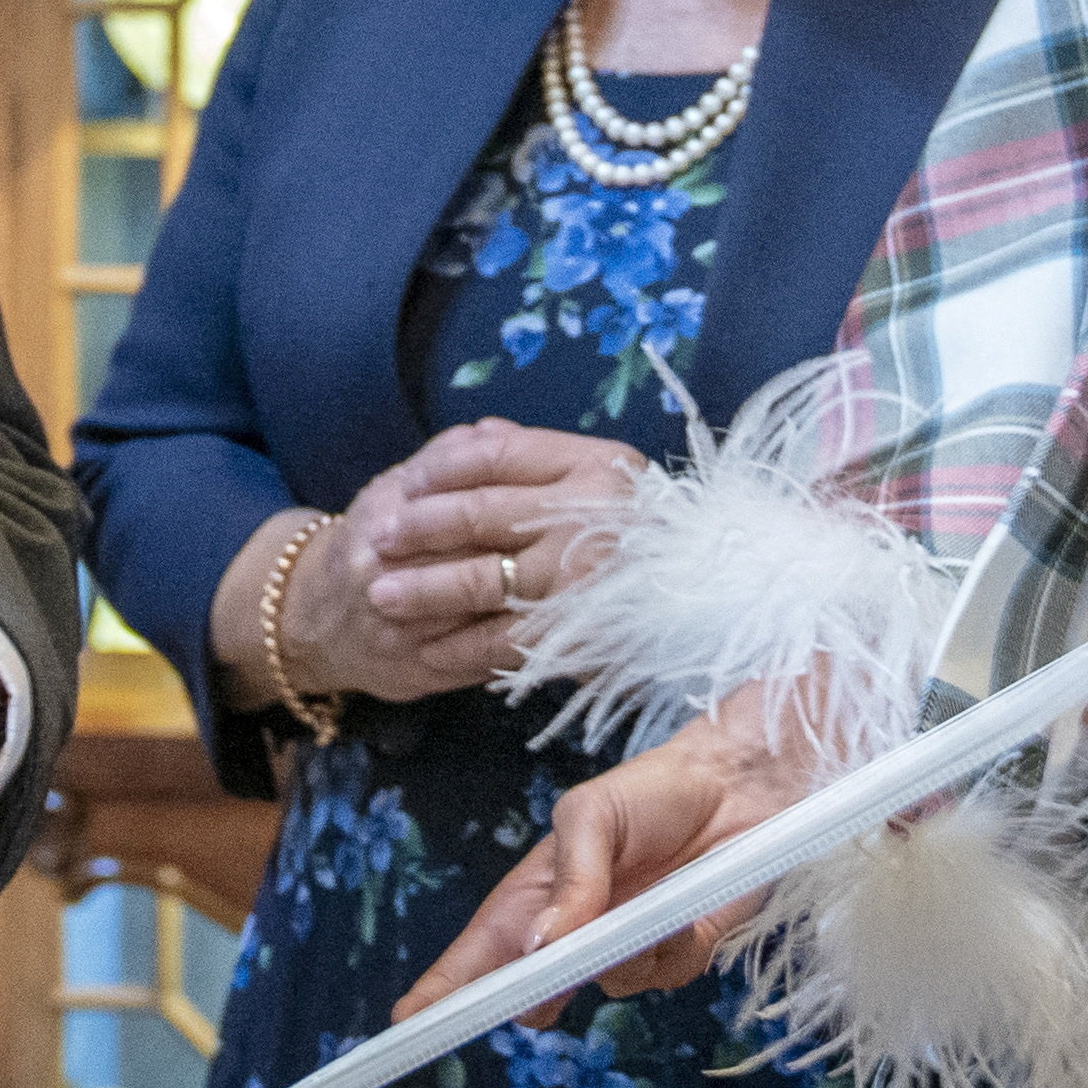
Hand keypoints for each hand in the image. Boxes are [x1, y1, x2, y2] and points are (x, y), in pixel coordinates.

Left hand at [359, 419, 649, 652]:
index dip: (441, 468)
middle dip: (420, 528)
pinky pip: (501, 638)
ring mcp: (585, 572)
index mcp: (596, 464)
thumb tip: (474, 436)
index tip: (405, 485)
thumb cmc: (641, 535)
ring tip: (381, 595)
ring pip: (482, 577)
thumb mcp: (602, 480)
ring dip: (423, 589)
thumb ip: (536, 459)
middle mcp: (593, 512)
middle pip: (481, 512)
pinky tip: (426, 651)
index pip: (497, 453)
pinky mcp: (579, 630)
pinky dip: (458, 646)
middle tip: (377, 540)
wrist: (710, 599)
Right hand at [394, 710, 806, 1025]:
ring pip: (608, 988)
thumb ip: (569, 880)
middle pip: (531, 992)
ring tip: (650, 904)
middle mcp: (574, 932)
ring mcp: (625, 947)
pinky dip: (676, 949)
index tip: (407, 1024)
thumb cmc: (649, 789)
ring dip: (625, 954)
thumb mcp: (591, 815)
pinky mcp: (678, 954)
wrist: (738, 783)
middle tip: (541, 991)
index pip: (479, 953)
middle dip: (532, 998)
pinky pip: (665, 978)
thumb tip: (538, 946)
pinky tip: (688, 913)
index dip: (442, 992)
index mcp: (535, 896)